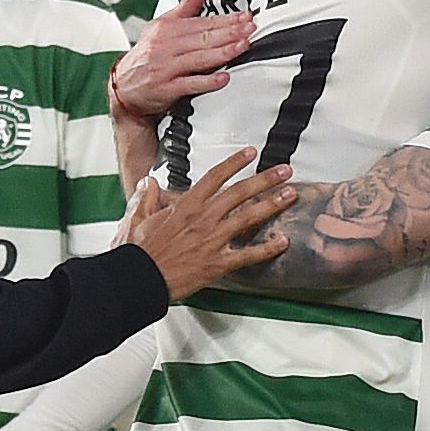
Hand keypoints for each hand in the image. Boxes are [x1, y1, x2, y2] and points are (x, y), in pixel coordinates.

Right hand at [111, 0, 254, 123]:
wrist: (124, 87)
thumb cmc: (148, 55)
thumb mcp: (164, 25)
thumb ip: (188, 4)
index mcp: (166, 29)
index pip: (201, 22)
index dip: (226, 19)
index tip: (245, 17)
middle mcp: (165, 46)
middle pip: (202, 38)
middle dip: (229, 33)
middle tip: (250, 28)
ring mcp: (165, 68)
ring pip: (199, 58)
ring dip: (223, 52)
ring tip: (242, 46)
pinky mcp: (166, 89)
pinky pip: (189, 84)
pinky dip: (207, 81)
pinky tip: (223, 78)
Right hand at [116, 149, 296, 299]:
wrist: (140, 277)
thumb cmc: (140, 252)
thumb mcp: (139, 218)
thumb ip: (148, 198)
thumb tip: (149, 182)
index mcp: (186, 205)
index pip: (215, 176)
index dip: (235, 162)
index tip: (250, 153)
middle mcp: (203, 218)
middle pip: (239, 192)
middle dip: (265, 179)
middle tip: (284, 170)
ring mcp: (213, 239)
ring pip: (248, 217)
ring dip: (272, 204)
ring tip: (290, 195)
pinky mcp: (218, 263)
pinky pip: (248, 254)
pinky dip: (267, 248)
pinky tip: (283, 241)